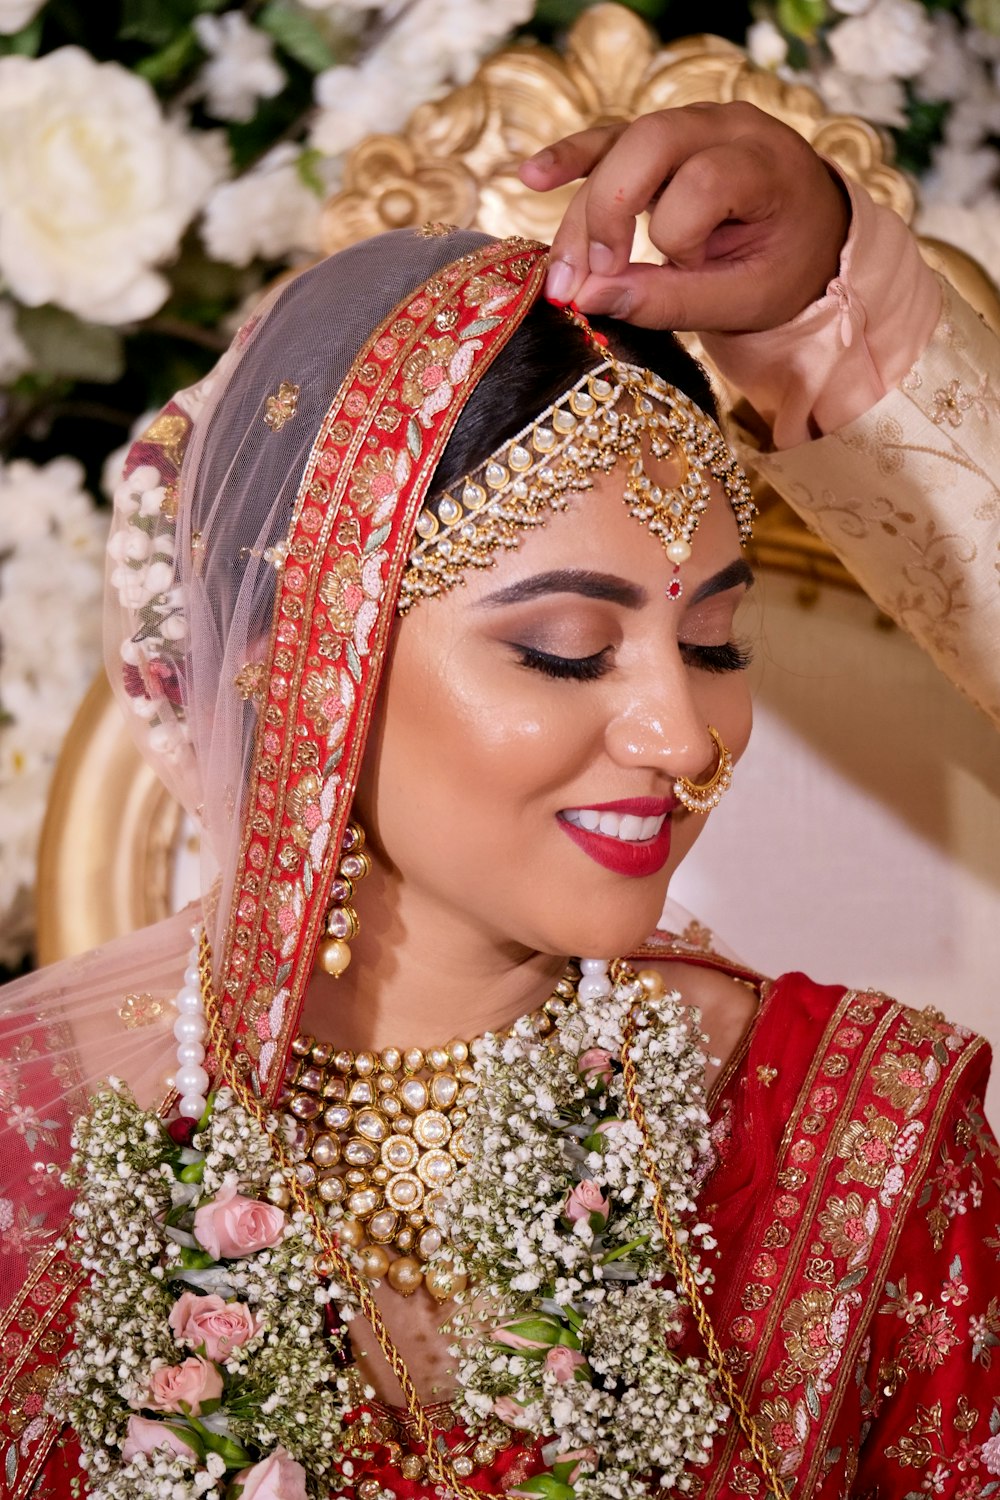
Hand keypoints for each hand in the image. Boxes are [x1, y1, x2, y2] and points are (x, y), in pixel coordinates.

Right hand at [518, 103, 850, 333]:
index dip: (682, 238)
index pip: (702, 184)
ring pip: (617, 149)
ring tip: (560, 278)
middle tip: (591, 280)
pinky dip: (570, 160)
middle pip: (647, 145)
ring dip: (583, 214)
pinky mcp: (658, 140)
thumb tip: (588, 299)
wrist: (807, 234)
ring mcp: (688, 124)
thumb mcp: (746, 300)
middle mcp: (726, 125)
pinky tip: (531, 175)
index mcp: (766, 161)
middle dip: (608, 213)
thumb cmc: (784, 268)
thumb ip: (671, 302)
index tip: (692, 272)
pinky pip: (607, 141)